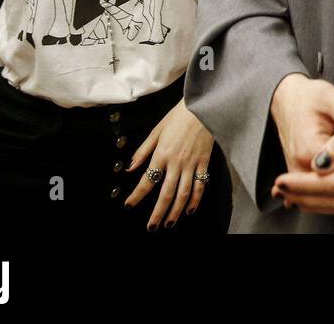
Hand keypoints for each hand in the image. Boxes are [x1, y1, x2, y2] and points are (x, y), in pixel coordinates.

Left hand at [125, 99, 215, 229]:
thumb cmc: (178, 116)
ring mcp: (192, 164)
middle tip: (152, 226)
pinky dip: (196, 200)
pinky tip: (190, 209)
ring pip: (184, 194)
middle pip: (166, 194)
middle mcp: (176, 162)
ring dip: (175, 211)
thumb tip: (129, 167)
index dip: (137, 195)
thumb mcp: (156, 130)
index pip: (147, 180)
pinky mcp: (204, 162)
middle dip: (158, 213)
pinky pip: (200, 185)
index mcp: (161, 154)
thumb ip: (143, 151)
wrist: (203, 106)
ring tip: (169, 223)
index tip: (129, 205)